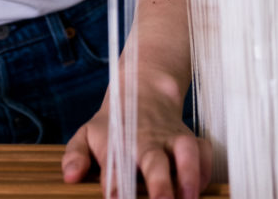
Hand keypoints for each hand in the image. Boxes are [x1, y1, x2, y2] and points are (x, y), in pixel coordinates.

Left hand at [61, 76, 211, 198]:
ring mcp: (171, 139)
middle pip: (154, 160)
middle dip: (158, 183)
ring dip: (189, 174)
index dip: (115, 183)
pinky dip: (207, 169)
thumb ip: (76, 155)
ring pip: (185, 151)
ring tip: (189, 197)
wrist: (143, 89)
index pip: (115, 164)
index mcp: (118, 143)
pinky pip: (204, 152)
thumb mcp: (88, 134)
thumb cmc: (113, 124)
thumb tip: (71, 177)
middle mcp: (146, 141)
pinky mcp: (191, 139)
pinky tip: (202, 189)